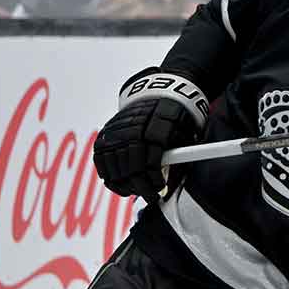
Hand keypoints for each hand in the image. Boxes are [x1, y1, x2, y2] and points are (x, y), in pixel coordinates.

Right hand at [93, 69, 207, 201]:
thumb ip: (179, 158)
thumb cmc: (177, 119)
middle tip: (150, 197)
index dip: (154, 179)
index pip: (150, 160)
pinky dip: (110, 177)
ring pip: (115, 166)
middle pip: (132, 166)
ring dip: (126, 185)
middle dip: (141, 187)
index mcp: (158, 125)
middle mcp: (133, 127)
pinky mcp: (105, 134)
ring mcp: (116, 130)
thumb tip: (170, 190)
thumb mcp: (186, 133)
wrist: (158, 92)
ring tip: (137, 192)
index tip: (160, 189)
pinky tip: (121, 185)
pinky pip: (102, 161)